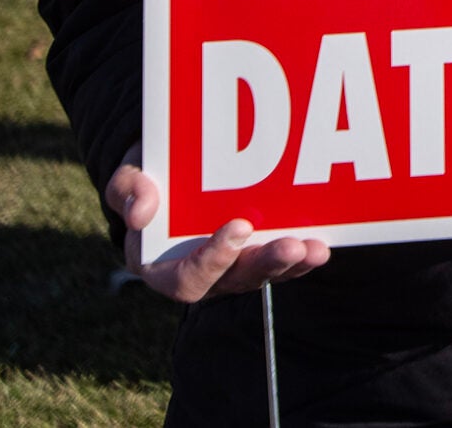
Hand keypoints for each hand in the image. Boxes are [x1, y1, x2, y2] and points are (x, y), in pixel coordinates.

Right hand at [105, 146, 330, 302]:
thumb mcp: (130, 177)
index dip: (213, 259)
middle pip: (236, 281)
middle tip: (292, 246)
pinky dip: (303, 253)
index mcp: (162, 266)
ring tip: (317, 249)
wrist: (172, 171)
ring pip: (265, 273)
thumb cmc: (149, 179)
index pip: (187, 279)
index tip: (238, 227)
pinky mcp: (260, 252)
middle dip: (267, 263)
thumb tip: (140, 213)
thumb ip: (128, 190)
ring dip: (293, 263)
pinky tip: (323, 241)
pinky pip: (283, 260)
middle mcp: (203, 275)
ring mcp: (234, 266)